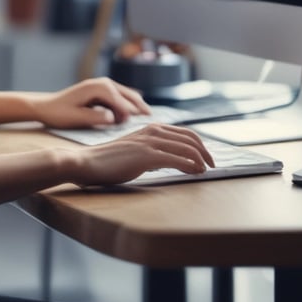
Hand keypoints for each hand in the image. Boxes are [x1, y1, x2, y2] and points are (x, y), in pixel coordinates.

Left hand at [29, 77, 149, 129]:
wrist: (46, 106)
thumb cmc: (59, 113)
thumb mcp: (76, 118)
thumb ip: (96, 118)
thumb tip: (114, 118)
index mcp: (97, 88)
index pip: (120, 100)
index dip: (129, 113)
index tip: (138, 125)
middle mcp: (102, 83)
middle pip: (128, 94)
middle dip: (140, 106)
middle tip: (153, 121)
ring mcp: (103, 86)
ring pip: (127, 95)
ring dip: (135, 107)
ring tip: (145, 121)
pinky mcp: (102, 92)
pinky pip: (121, 97)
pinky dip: (128, 105)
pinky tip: (134, 117)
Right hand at [70, 123, 214, 186]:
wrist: (88, 163)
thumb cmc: (110, 161)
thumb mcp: (136, 152)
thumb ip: (154, 152)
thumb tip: (173, 161)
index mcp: (151, 128)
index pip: (185, 132)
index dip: (200, 145)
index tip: (207, 159)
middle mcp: (152, 131)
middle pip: (190, 138)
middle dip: (205, 152)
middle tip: (212, 165)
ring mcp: (149, 142)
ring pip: (186, 147)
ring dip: (200, 160)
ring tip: (206, 171)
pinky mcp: (146, 155)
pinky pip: (176, 159)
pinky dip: (190, 166)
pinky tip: (195, 173)